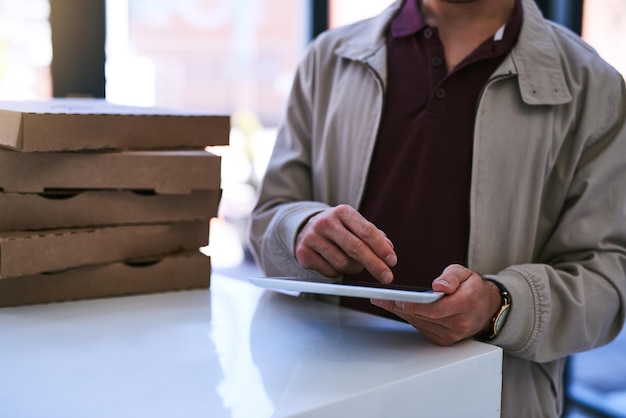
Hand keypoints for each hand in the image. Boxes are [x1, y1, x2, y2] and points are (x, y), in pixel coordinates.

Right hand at [295, 204, 396, 282]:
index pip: (366, 231)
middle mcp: (325, 222)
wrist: (307, 229)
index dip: (381, 248)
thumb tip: (389, 249)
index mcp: (342, 212)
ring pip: (343, 264)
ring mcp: (312, 238)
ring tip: (353, 263)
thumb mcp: (356, 225)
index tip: (392, 261)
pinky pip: (330, 272)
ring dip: (354, 269)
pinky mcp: (303, 253)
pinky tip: (335, 263)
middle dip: (374, 265)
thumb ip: (374, 236)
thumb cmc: (339, 229)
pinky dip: (338, 273)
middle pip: (355, 249)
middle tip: (387, 277)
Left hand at [371, 264, 501, 345]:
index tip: (398, 299)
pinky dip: (410, 317)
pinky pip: (421, 327)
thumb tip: (439, 285)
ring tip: (381, 300)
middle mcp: (459, 323)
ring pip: (419, 322)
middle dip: (399, 306)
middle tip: (379, 297)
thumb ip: (451, 277)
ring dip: (400, 312)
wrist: (486, 309)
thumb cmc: (473, 289)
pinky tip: (397, 308)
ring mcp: (451, 334)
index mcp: (466, 304)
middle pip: (423, 316)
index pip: (436, 308)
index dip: (415, 304)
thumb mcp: (465, 274)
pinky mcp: (444, 340)